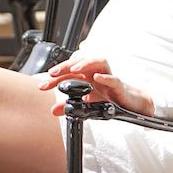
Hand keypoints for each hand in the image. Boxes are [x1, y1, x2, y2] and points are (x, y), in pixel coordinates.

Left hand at [39, 54, 154, 116]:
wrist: (130, 103)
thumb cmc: (108, 98)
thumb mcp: (86, 104)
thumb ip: (70, 106)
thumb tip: (53, 110)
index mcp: (86, 76)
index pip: (68, 72)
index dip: (54, 78)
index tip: (42, 86)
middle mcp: (96, 73)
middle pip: (80, 62)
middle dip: (65, 66)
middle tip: (52, 73)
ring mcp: (108, 77)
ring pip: (98, 61)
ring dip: (85, 63)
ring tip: (74, 69)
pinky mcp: (120, 86)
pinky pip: (114, 78)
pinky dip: (106, 77)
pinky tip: (97, 78)